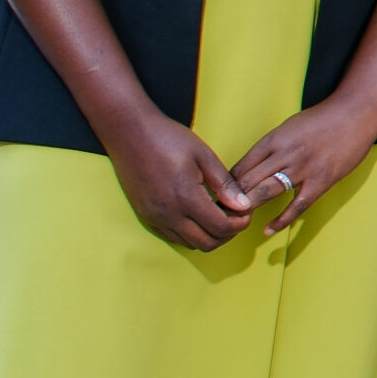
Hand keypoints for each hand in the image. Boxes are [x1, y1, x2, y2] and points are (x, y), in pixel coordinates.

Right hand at [102, 109, 253, 251]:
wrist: (129, 133)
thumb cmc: (168, 139)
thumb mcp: (204, 155)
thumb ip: (225, 183)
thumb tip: (244, 205)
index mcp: (185, 197)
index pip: (221, 228)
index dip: (240, 224)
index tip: (247, 211)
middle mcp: (168, 214)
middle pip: (207, 243)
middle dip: (228, 233)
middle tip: (236, 215)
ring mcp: (154, 218)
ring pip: (190, 244)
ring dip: (209, 235)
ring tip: (218, 213)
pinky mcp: (145, 217)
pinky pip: (173, 237)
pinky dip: (191, 233)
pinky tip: (199, 214)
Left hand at [230, 93, 376, 234]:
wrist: (356, 112)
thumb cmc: (323, 119)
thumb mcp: (289, 127)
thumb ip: (272, 148)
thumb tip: (252, 169)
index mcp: (274, 139)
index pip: (240, 166)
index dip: (226, 185)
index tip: (220, 198)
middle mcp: (284, 153)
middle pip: (248, 181)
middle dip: (232, 199)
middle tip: (222, 214)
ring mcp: (303, 168)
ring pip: (266, 192)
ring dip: (249, 207)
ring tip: (238, 220)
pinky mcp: (322, 180)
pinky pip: (297, 206)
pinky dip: (281, 220)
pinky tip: (268, 229)